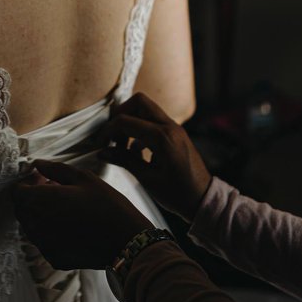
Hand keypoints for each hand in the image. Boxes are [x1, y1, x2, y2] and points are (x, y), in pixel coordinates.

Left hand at [13, 159, 153, 269]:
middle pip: (22, 209)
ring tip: (66, 207)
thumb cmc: (107, 205)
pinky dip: (51, 232)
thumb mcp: (84, 178)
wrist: (127, 241)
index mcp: (41, 201)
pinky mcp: (54, 259)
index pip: (17, 191)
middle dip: (33, 198)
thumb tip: (37, 164)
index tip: (44, 179)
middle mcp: (36, 225)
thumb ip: (55, 169)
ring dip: (41, 215)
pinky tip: (72, 226)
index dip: (29, 182)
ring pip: (31, 227)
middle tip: (55, 190)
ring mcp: (44, 245)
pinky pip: (44, 242)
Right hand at [99, 93, 212, 219]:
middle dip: (120, 115)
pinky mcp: (175, 134)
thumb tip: (102, 152)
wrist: (203, 199)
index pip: (126, 121)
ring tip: (120, 147)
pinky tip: (134, 152)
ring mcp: (174, 128)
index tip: (99, 144)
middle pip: (139, 102)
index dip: (108, 131)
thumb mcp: (148, 179)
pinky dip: (139, 130)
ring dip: (130, 122)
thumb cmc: (178, 194)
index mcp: (163, 137)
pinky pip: (153, 122)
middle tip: (110, 135)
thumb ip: (124, 161)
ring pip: (146, 110)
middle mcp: (170, 127)